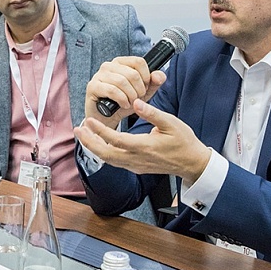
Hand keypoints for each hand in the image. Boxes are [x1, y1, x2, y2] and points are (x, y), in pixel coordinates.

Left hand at [75, 99, 210, 182]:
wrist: (192, 163)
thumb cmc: (184, 142)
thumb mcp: (171, 123)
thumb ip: (152, 113)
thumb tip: (136, 102)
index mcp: (145, 147)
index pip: (116, 140)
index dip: (100, 130)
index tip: (89, 121)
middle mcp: (137, 159)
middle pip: (105, 154)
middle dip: (89, 142)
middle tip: (78, 129)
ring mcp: (135, 165)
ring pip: (108, 160)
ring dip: (95, 147)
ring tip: (84, 134)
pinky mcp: (136, 167)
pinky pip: (115, 161)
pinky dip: (104, 152)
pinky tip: (99, 142)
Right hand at [84, 56, 166, 126]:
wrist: (107, 117)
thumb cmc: (123, 102)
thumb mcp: (143, 93)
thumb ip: (154, 83)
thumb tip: (159, 75)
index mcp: (121, 62)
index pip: (138, 61)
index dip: (146, 76)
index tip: (145, 87)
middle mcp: (109, 66)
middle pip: (132, 73)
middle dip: (139, 89)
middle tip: (138, 99)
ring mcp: (99, 75)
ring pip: (122, 81)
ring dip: (131, 95)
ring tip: (131, 103)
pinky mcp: (92, 86)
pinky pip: (112, 90)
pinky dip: (122, 99)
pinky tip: (124, 105)